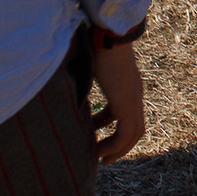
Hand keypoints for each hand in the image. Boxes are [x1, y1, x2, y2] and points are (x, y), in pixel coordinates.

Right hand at [88, 39, 145, 163]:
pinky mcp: (128, 103)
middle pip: (134, 127)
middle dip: (119, 144)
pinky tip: (100, 153)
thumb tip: (62, 81)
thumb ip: (81, 77)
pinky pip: (125, 133)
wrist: (108, 35)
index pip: (122, 112)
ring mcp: (134, 99)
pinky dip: (116, 146)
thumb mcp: (88, 65)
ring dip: (118, 149)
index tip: (92, 132)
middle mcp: (134, 94)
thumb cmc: (96, 44)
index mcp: (127, 85)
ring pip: (133, 133)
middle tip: (103, 155)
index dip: (108, 125)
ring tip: (101, 160)